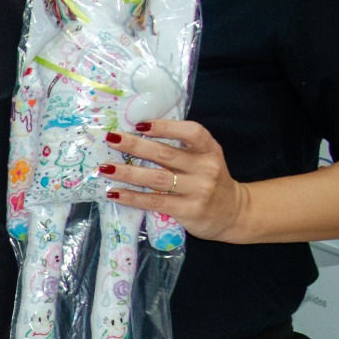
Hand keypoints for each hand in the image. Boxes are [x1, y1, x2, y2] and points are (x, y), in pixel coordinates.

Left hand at [100, 119, 245, 240]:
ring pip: (157, 179)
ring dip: (127, 172)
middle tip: (111, 139)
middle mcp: (206, 168)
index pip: (192, 132)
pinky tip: (114, 193)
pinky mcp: (188, 210)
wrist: (233, 213)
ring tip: (105, 168)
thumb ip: (180, 149)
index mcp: (209, 150)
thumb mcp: (204, 159)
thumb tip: (135, 135)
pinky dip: (132, 197)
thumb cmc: (208, 181)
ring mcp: (198, 190)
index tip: (140, 124)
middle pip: (165, 154)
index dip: (165, 127)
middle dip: (134, 146)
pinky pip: (155, 201)